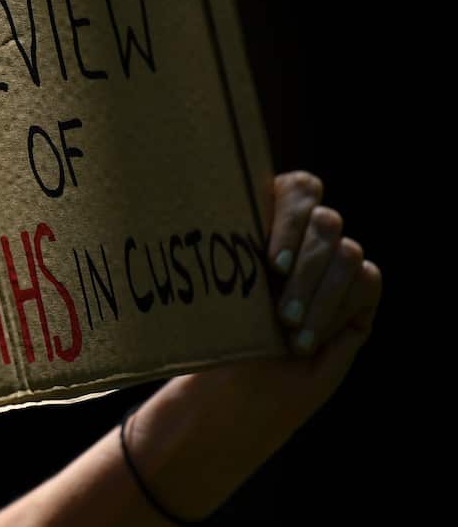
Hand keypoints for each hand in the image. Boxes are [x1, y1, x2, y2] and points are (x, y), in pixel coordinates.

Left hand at [180, 170, 382, 432]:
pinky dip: (337, 312)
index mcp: (271, 216)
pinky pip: (365, 282)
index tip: (272, 265)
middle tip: (281, 314)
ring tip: (292, 332)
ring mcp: (337, 258)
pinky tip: (310, 340)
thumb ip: (221, 252)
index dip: (291, 222)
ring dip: (320, 297)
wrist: (240, 380)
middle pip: (326, 222)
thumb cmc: (220, 329)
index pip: (299, 190)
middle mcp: (308, 232)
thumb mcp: (215, 290)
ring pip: (347, 253)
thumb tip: (206, 220)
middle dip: (305, 271)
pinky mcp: (361, 289)